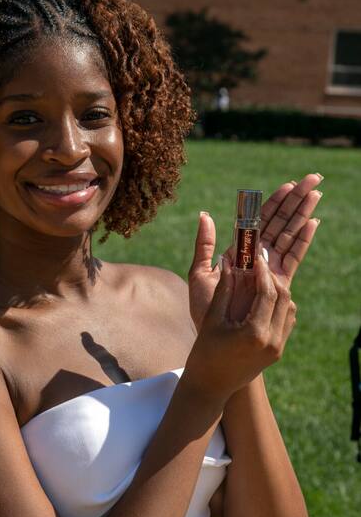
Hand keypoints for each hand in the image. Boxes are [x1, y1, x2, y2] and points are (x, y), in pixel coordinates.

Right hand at [185, 255, 296, 400]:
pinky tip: (262, 298)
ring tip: (259, 279)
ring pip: (288, 308)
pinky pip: (286, 321)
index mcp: (255, 333)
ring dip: (277, 290)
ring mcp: (278, 348)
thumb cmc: (204, 353)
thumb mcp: (212, 319)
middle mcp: (272, 341)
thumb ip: (223, 289)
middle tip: (258, 264)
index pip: (268, 293)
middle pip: (283, 298)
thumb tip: (228, 262)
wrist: (210, 387)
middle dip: (271, 277)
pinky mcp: (278, 351)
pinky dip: (279, 305)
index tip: (255, 257)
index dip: (262, 271)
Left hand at [188, 174, 321, 328]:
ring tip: (317, 193)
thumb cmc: (205, 310)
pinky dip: (302, 240)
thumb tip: (205, 214)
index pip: (260, 219)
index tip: (288, 184)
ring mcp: (268, 269)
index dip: (274, 202)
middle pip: (280, 222)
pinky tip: (313, 223)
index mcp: (239, 251)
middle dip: (296, 200)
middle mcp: (257, 257)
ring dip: (303, 214)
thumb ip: (204, 245)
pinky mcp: (277, 283)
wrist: (217, 338)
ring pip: (288, 235)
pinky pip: (292, 257)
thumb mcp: (199, 274)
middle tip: (313, 179)